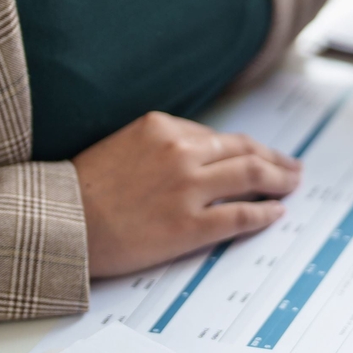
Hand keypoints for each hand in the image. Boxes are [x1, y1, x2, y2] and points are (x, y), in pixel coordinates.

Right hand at [73, 111, 301, 277]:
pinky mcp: (190, 226)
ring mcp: (188, 189)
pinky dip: (265, 213)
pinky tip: (276, 213)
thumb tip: (201, 153)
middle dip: (274, 159)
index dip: (247, 148)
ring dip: (280, 180)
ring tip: (292, 185)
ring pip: (251, 176)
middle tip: (291, 168)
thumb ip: (163, 144)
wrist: (60, 223)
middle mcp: (181, 152)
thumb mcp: (123, 143)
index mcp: (162, 127)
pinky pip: (241, 215)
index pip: (219, 137)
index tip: (261, 154)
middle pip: (245, 151)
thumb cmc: (82, 189)